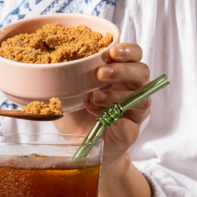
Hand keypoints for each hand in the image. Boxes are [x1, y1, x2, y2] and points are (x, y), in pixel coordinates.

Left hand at [56, 43, 149, 169]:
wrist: (79, 146)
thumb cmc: (78, 113)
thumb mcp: (71, 90)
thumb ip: (72, 74)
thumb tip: (54, 59)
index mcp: (122, 74)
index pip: (136, 55)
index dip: (128, 50)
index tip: (112, 51)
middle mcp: (134, 90)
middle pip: (142, 73)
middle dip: (123, 70)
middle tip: (101, 73)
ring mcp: (135, 112)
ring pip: (140, 98)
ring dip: (117, 95)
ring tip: (94, 97)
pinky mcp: (131, 132)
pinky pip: (129, 124)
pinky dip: (114, 118)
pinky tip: (98, 115)